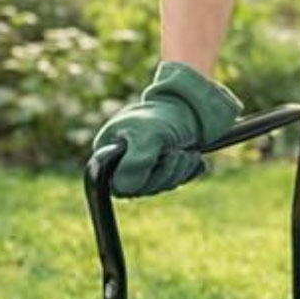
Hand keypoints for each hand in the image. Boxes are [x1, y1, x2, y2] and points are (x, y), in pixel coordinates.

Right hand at [92, 61, 241, 197]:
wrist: (184, 109)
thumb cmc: (159, 118)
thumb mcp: (147, 135)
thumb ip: (137, 160)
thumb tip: (124, 188)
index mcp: (107, 157)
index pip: (120, 186)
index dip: (144, 178)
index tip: (162, 157)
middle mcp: (122, 168)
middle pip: (145, 189)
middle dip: (168, 171)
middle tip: (177, 152)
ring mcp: (144, 172)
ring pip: (164, 186)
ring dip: (181, 169)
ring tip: (186, 152)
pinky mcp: (165, 173)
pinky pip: (181, 182)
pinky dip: (190, 169)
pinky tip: (191, 156)